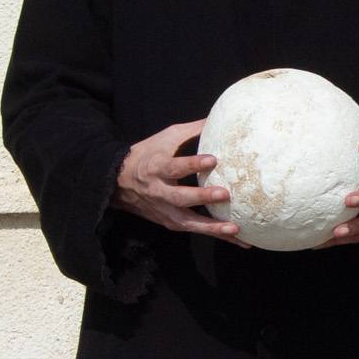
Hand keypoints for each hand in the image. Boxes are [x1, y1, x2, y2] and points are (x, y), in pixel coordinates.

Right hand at [112, 120, 241, 240]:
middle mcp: (159, 192)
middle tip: (225, 193)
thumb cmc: (149, 155)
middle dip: (202, 197)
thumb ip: (191, 131)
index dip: (193, 164)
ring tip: (235, 229)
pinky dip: (215, 235)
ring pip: (188, 222)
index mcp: (157, 168)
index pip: (175, 167)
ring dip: (212, 227)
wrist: (119, 182)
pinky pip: (195, 230)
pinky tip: (238, 239)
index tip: (212, 159)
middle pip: (180, 197)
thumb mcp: (165, 138)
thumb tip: (218, 118)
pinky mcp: (170, 223)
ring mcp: (164, 211)